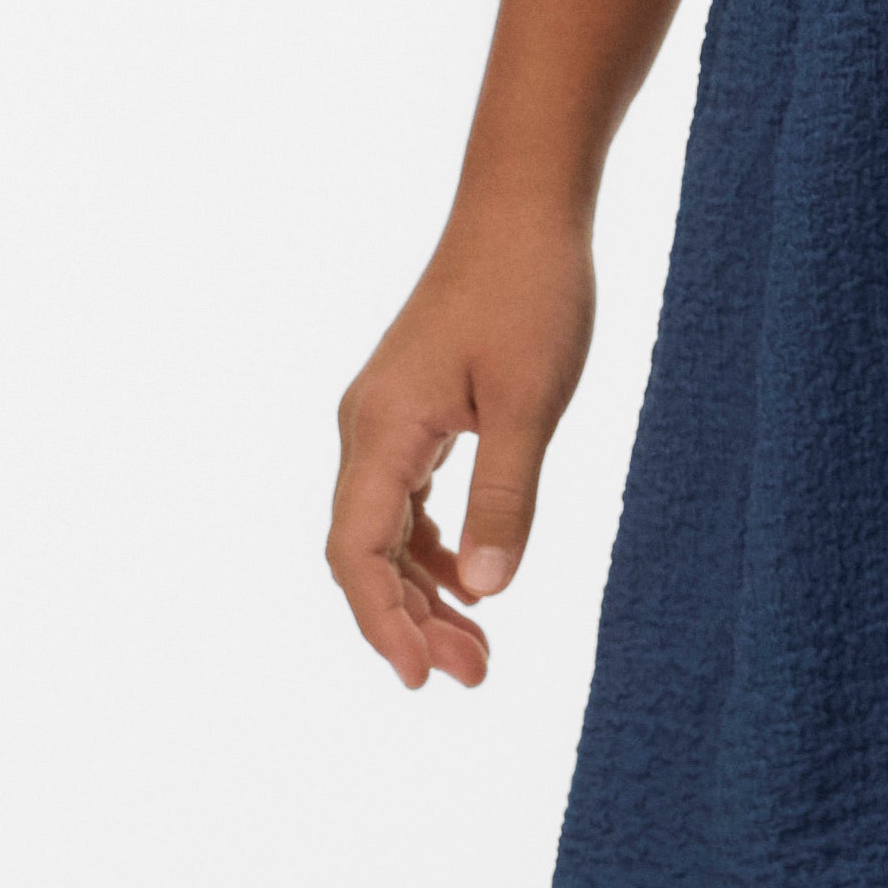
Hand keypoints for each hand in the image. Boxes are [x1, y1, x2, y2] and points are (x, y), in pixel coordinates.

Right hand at [329, 209, 597, 693]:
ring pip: (384, 533)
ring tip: (479, 652)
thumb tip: (485, 591)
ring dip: (424, 594)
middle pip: (364, 554)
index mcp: (380, 430)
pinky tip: (472, 585)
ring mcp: (385, 420)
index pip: (357, 553)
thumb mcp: (528, 404)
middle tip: (475, 678)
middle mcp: (366, 430)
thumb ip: (505, 498)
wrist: (523, 207)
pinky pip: (405, 503)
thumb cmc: (530, 293)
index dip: (383, 624)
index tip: (421, 680)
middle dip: (409, 623)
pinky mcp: (413, 412)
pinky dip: (432, 552)